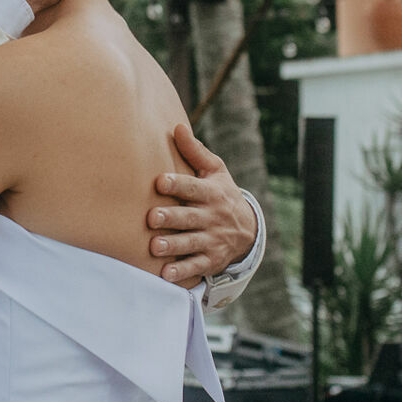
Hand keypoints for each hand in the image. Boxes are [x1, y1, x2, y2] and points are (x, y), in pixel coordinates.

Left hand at [147, 124, 255, 282]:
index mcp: (211, 193)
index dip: (178, 184)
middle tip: (152, 217)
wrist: (248, 230)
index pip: (194, 187)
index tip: (160, 181)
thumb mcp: (215, 171)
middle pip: (190, 217)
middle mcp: (212, 217)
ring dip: (174, 245)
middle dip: (172, 218)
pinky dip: (182, 271)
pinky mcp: (211, 259)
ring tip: (155, 247)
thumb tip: (176, 127)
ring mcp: (212, 240)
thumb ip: (195, 152)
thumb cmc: (221, 194)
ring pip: (192, 243)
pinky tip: (166, 275)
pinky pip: (197, 266)